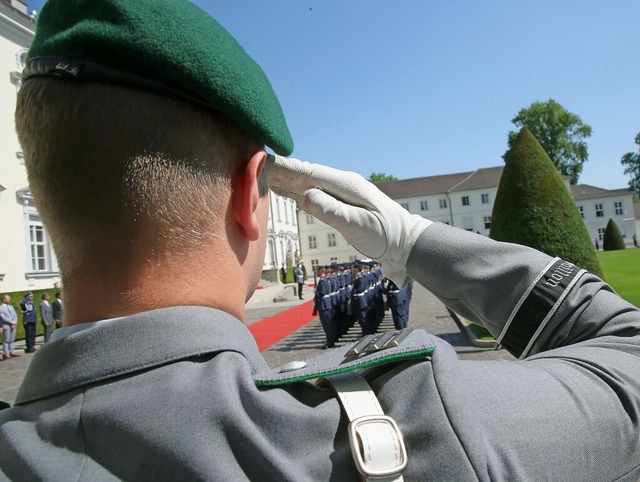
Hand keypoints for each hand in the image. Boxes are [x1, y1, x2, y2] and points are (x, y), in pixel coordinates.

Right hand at [268, 155, 432, 284]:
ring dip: (283, 179)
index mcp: (345, 184)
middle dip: (278, 170)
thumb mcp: (358, 226)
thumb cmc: (385, 235)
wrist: (405, 242)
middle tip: (251, 162)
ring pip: (305, 183)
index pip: (308, 172)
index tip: (262, 160)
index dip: (284, 167)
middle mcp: (340, 184)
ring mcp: (340, 193)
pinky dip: (294, 190)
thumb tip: (304, 197)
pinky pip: (312, 194)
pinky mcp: (339, 204)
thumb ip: (331, 211)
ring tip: (260, 173)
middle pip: (303, 174)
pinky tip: (282, 189)